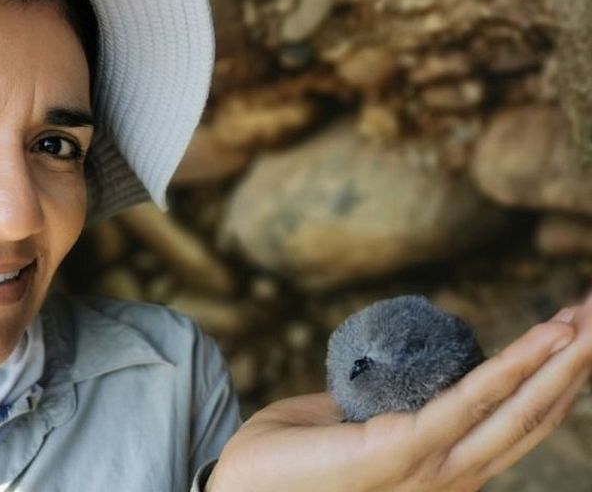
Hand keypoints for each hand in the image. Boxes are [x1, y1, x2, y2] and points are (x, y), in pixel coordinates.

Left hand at [206, 295, 591, 491]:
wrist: (235, 490)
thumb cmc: (286, 461)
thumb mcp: (346, 423)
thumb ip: (380, 405)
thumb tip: (395, 375)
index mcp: (440, 468)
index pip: (512, 421)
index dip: (550, 376)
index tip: (575, 328)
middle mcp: (449, 478)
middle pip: (532, 416)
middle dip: (575, 363)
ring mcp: (429, 473)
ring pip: (516, 410)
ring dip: (560, 360)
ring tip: (591, 318)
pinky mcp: (399, 455)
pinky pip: (467, 405)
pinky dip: (512, 369)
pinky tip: (545, 340)